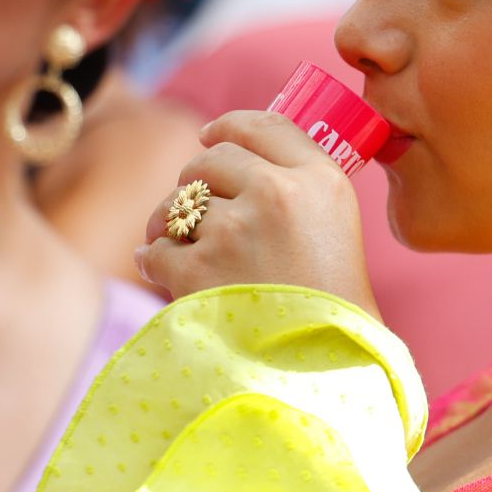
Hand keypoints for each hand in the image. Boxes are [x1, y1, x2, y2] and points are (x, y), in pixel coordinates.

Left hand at [135, 110, 377, 316]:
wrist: (327, 365)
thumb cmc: (331, 297)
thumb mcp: (337, 221)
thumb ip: (296, 182)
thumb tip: (226, 150)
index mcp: (320, 178)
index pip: (262, 126)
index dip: (228, 127)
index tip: (209, 135)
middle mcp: (278, 194)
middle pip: (211, 160)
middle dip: (197, 183)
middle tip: (199, 210)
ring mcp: (236, 230)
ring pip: (177, 203)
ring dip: (170, 222)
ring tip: (177, 243)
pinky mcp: (200, 269)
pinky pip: (157, 249)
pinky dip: (154, 260)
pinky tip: (158, 268)